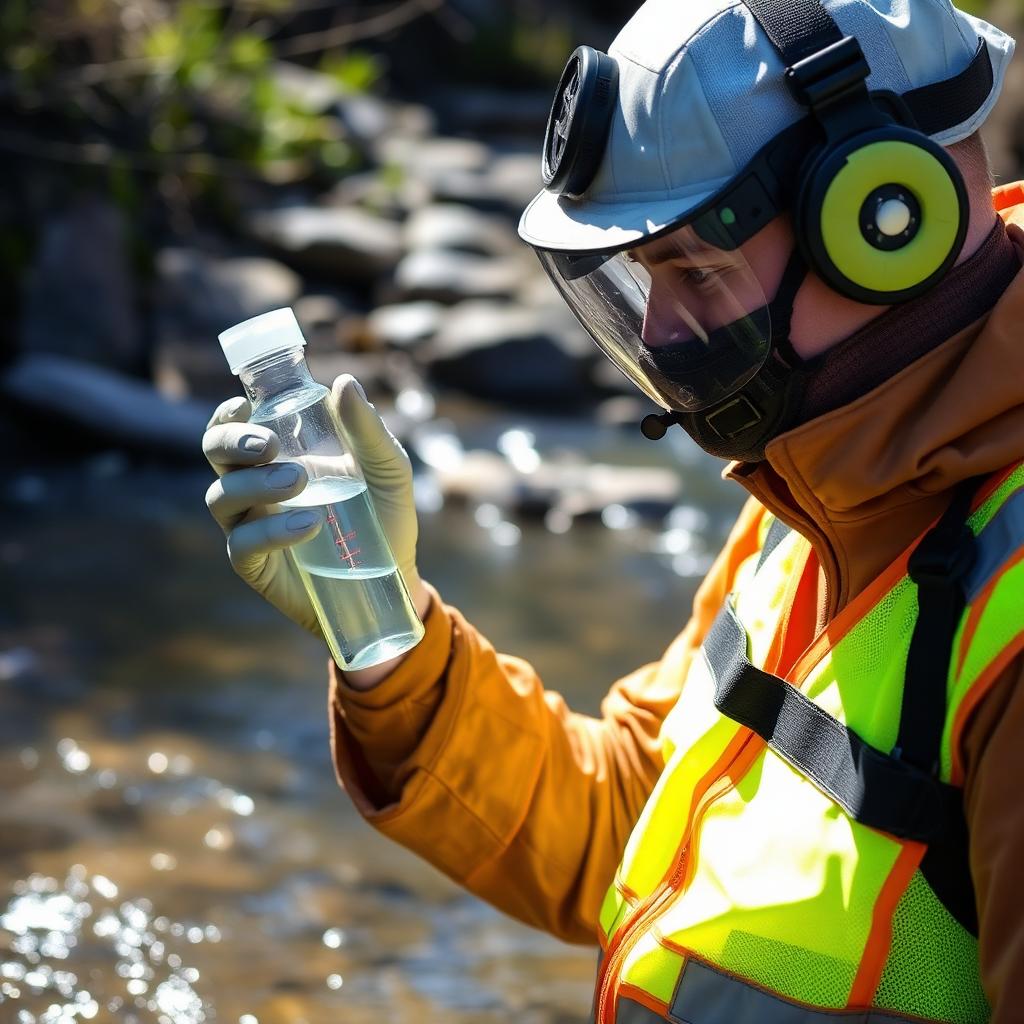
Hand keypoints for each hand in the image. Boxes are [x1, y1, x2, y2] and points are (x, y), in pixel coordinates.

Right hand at [202, 375, 428, 642]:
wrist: (395, 582)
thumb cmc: (385, 518)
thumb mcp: (388, 471)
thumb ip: (368, 431)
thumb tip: (344, 383)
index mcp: (281, 454)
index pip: (236, 424)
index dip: (229, 412)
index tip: (243, 404)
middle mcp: (257, 485)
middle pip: (215, 453)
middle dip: (232, 441)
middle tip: (268, 445)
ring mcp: (253, 525)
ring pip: (222, 497)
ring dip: (255, 484)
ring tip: (299, 482)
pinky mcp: (257, 565)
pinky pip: (244, 544)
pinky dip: (271, 532)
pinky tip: (308, 526)